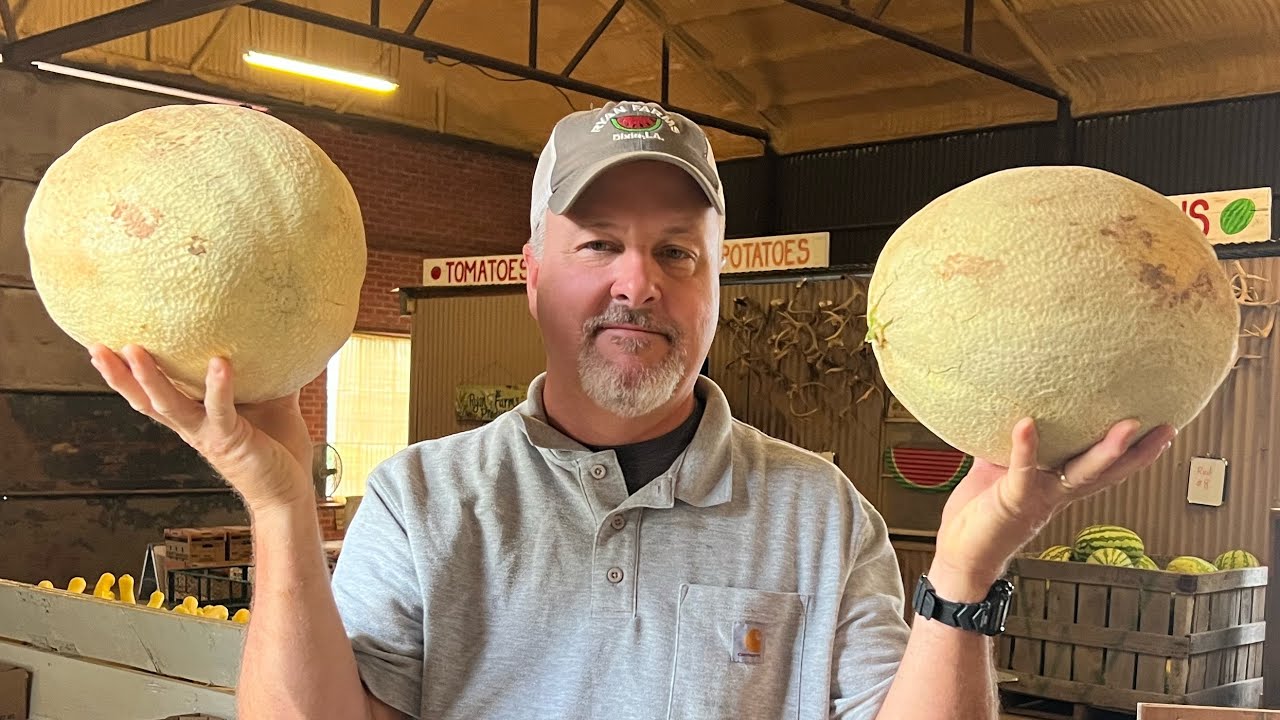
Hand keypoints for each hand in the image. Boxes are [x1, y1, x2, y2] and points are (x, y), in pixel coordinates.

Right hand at [89, 343, 315, 513]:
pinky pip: (220, 410)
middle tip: (96, 346)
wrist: (289, 494)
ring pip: (169, 405)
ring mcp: (208, 434)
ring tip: (133, 350)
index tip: (108, 347)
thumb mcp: (273, 406)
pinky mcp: (231, 440)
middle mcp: (193, 427)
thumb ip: (270, 378)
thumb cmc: (278, 452)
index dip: (130, 375)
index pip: (155, 395)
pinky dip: (219, 386)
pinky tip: (219, 363)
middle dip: (120, 375)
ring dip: (150, 378)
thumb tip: (279, 344)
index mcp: (196, 419)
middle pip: (145, 400)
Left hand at [929, 418, 1175, 599]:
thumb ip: (1009, 446)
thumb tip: (1012, 411)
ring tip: (1126, 425)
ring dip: (1104, 452)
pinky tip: (1027, 424)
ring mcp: (1040, 499)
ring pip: (1081, 475)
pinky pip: (1023, 472)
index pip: (1103, 467)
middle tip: (1166, 428)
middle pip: (1107, 472)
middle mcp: (1057, 493)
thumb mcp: (998, 472)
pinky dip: (1026, 448)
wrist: (959, 554)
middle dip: (1138, 452)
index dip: (1134, 451)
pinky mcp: (1013, 502)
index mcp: (1057, 486)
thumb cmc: (978, 514)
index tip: (1164, 428)